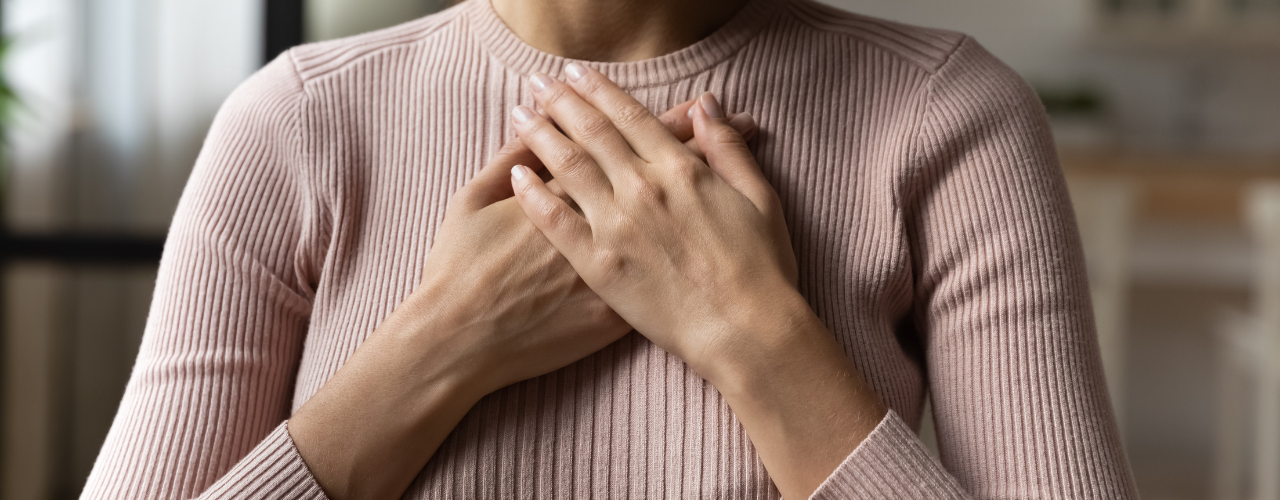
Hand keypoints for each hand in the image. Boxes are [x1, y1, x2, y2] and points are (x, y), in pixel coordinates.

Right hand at [288, 97, 752, 499]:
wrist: (462, 340)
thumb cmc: (459, 270)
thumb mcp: (472, 199)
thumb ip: (507, 161)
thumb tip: (532, 127)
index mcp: (571, 190)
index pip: (628, 146)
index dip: (667, 123)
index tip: (700, 107)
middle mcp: (599, 224)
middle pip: (662, 180)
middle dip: (704, 152)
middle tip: (741, 129)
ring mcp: (611, 270)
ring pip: (673, 226)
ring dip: (710, 198)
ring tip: (741, 182)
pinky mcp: (613, 312)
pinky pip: (662, 282)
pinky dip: (690, 259)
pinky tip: (716, 244)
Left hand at [508, 65, 886, 499]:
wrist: (746, 331)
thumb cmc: (762, 270)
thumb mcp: (760, 197)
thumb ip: (728, 148)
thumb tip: (706, 104)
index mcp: (681, 169)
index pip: (630, 116)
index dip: (600, 90)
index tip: (578, 73)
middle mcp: (643, 188)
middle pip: (592, 132)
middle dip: (561, 101)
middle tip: (536, 82)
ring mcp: (616, 226)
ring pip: (568, 166)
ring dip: (540, 135)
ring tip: (518, 114)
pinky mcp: (598, 265)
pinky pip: (555, 221)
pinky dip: (533, 194)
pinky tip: (516, 175)